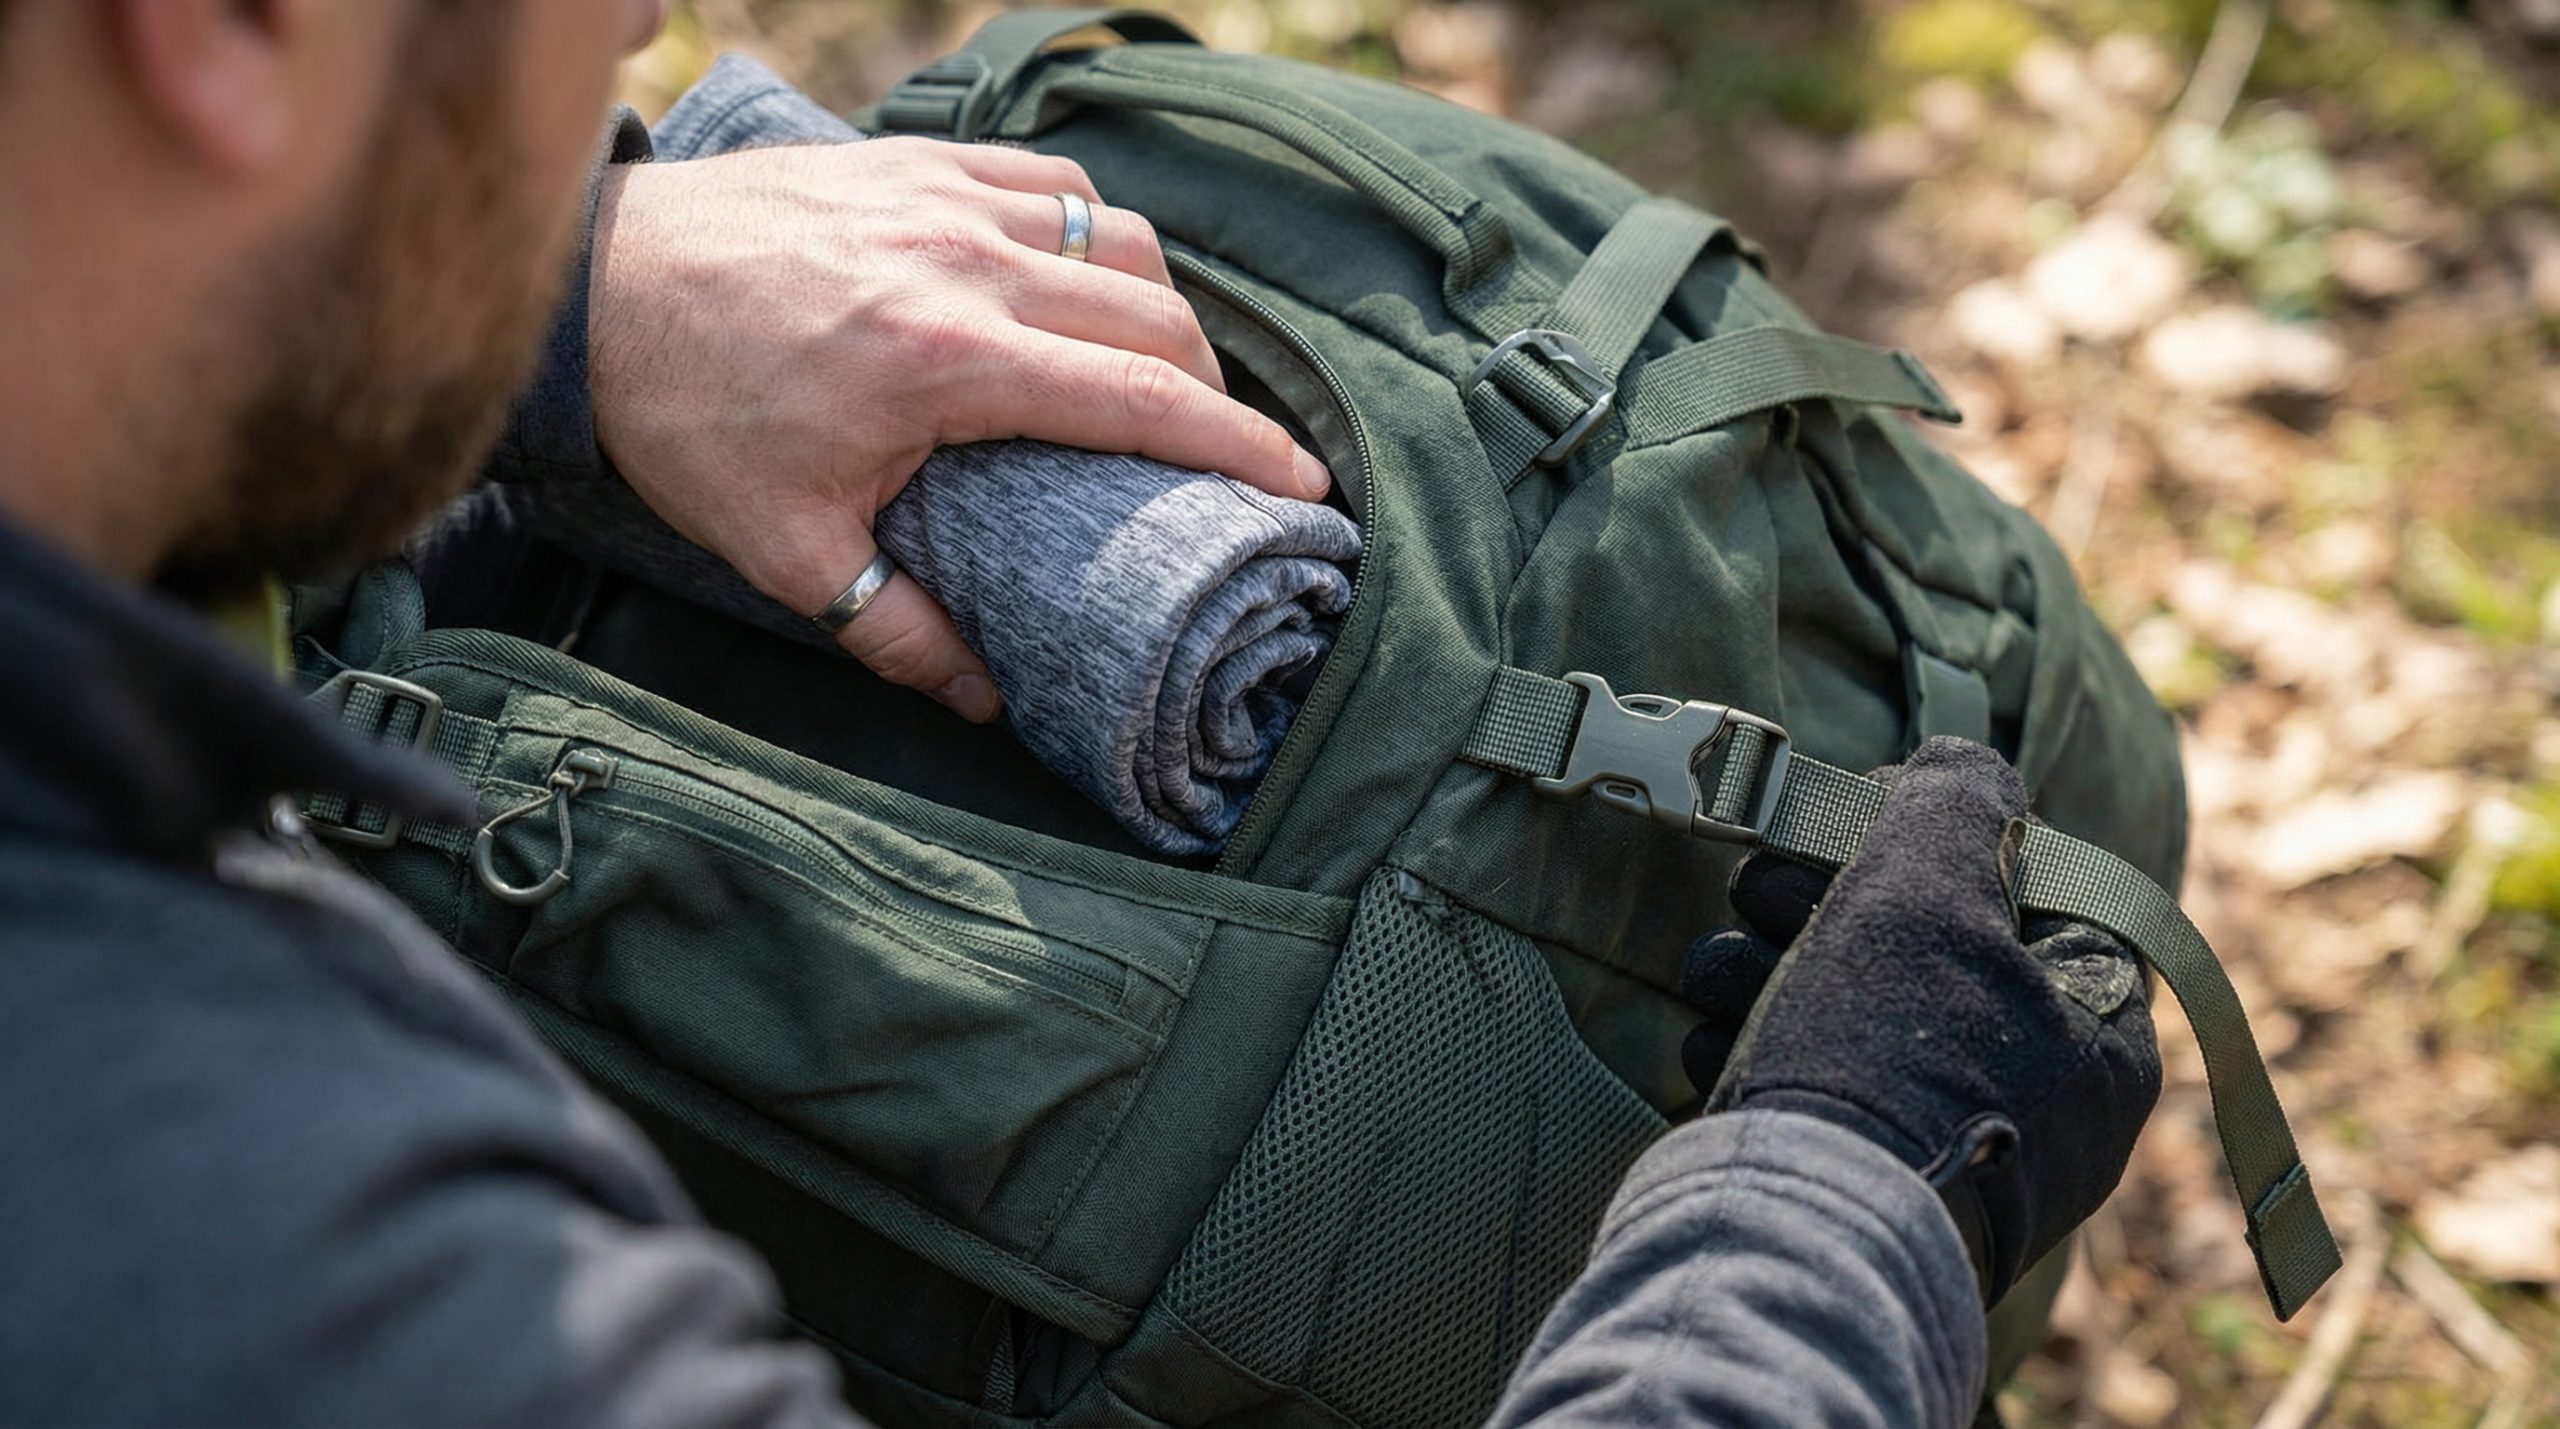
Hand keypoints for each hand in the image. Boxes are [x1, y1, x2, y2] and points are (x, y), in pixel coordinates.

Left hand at [585, 139, 1331, 721]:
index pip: (1144, 397)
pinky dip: (1094, 233)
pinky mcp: (916, 161)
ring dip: (1162, 304)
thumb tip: (986, 703)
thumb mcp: (788, 549)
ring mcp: (945, 198)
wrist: (594, 286)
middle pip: (1154, 316)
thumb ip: (899, 632)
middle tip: (1229, 447)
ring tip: (1164, 368)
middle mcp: (968, 263)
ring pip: (1118, 236)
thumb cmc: (687, 415)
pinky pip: (1051, 183)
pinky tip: (1086, 277)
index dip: (1242, 444)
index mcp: (951, 362)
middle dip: (1216, 386)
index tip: (1305, 484)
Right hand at [1687, 737, 2161, 1304]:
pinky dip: (1758, 1049)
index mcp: (2098, 1038)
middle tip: (1757, 892)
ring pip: (1855, 1013)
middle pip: (1927, 950)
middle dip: (1820, 904)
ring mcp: (1949, 1154)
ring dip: (1769, 969)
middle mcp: (2040, 1106)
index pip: (2035, 894)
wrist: (1793, 1240)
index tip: (1855, 824)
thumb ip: (1956, 799)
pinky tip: (1712, 1040)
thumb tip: (1959, 766)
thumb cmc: (1883, 1057)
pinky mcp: (1860, 1190)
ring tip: (1714, 974)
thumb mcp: (1928, 887)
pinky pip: (1816, 1087)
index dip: (1937, 840)